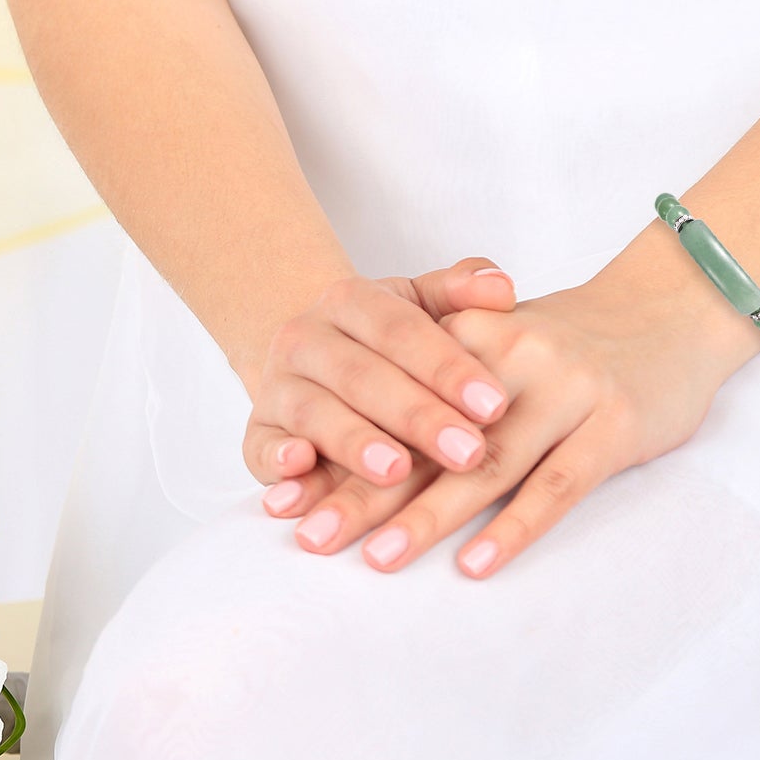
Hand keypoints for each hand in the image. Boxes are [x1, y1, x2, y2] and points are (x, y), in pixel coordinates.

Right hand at [240, 258, 522, 503]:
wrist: (313, 358)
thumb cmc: (386, 341)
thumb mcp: (422, 306)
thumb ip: (459, 294)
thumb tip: (502, 288)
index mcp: (350, 300)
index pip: (402, 331)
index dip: (448, 368)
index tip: (495, 405)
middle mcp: (305, 338)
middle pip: (362, 377)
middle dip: (417, 417)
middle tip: (468, 453)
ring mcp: (276, 387)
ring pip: (315, 413)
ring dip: (356, 444)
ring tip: (397, 472)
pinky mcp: (256, 434)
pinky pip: (260, 448)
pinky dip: (277, 461)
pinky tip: (301, 469)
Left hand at [266, 252, 759, 576]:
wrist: (670, 310)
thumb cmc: (567, 347)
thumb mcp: (495, 344)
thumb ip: (433, 392)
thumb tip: (351, 460)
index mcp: (468, 338)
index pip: (389, 407)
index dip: (336, 456)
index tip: (284, 503)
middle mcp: (510, 360)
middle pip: (423, 438)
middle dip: (361, 491)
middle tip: (310, 539)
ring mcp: (565, 393)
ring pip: (484, 464)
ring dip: (426, 515)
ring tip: (376, 559)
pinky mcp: (613, 427)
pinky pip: (556, 486)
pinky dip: (513, 528)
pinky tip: (475, 565)